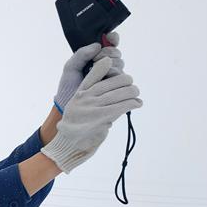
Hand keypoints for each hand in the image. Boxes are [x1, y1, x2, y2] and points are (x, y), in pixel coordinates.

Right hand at [41, 55, 141, 172]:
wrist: (70, 144)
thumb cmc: (77, 125)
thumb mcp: (78, 104)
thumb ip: (92, 94)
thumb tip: (114, 82)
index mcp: (80, 91)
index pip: (95, 71)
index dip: (107, 65)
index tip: (113, 62)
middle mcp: (87, 96)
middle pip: (116, 80)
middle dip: (128, 83)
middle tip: (131, 88)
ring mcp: (94, 106)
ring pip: (124, 92)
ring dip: (133, 93)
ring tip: (136, 97)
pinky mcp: (102, 117)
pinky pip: (124, 105)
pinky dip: (134, 103)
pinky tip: (137, 104)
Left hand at [53, 31, 123, 112]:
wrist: (69, 104)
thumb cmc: (68, 86)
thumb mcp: (71, 67)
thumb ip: (81, 54)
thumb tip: (97, 45)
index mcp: (96, 57)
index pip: (110, 43)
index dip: (112, 38)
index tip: (110, 37)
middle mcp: (106, 65)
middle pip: (116, 52)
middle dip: (108, 53)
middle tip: (95, 60)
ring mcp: (112, 76)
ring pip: (120, 63)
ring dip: (109, 64)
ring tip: (95, 72)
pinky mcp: (116, 87)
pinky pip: (121, 76)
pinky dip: (113, 74)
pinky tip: (103, 79)